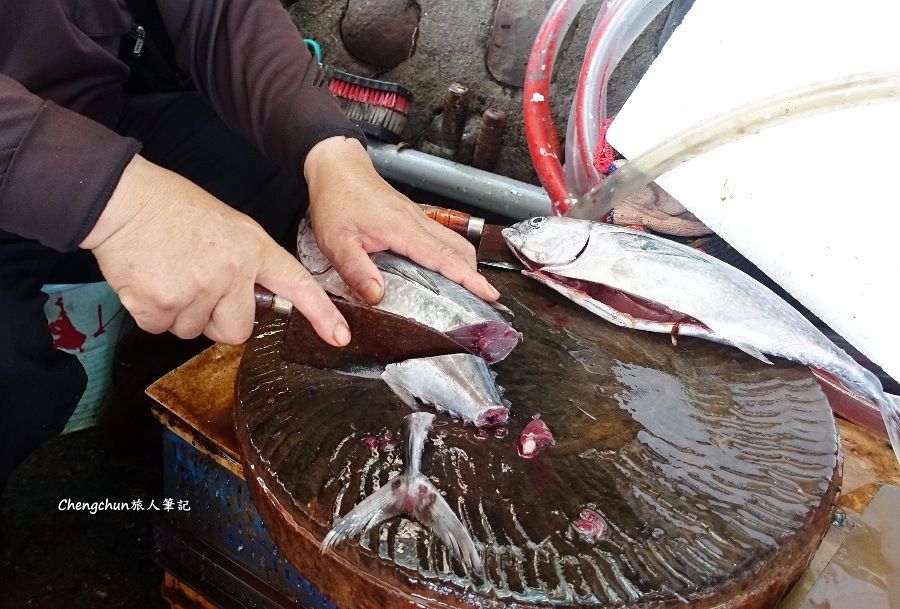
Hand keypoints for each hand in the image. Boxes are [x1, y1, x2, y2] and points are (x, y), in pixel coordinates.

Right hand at [80, 155, 350, 345]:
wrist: (121, 199)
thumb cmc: (171, 209)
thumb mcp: (228, 226)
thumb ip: (247, 264)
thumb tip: (248, 302)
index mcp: (252, 247)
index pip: (296, 284)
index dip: (321, 313)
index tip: (340, 335)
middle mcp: (231, 271)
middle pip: (238, 329)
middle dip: (217, 319)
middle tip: (196, 286)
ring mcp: (197, 288)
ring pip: (195, 331)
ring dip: (181, 313)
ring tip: (169, 273)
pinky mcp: (161, 304)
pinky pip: (162, 328)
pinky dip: (152, 312)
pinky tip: (149, 280)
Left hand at [303, 137, 500, 304]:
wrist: (337, 168)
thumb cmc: (336, 200)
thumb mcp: (337, 242)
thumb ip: (356, 271)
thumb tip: (376, 296)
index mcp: (403, 229)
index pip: (445, 259)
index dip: (469, 279)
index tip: (489, 293)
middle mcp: (417, 223)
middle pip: (459, 250)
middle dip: (475, 276)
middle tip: (483, 300)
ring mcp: (418, 219)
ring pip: (454, 243)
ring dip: (465, 265)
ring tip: (469, 290)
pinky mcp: (413, 218)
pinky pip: (442, 238)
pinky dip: (452, 256)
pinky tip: (445, 270)